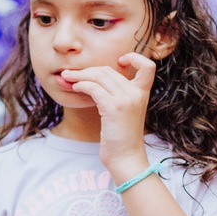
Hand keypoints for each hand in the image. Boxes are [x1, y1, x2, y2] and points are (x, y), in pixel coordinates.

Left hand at [60, 53, 156, 174]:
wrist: (126, 157)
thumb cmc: (121, 136)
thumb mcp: (124, 111)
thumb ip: (117, 94)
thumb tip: (92, 78)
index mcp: (143, 92)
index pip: (148, 66)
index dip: (134, 58)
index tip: (119, 61)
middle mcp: (137, 93)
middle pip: (109, 70)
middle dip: (87, 70)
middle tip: (70, 74)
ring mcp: (127, 99)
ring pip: (99, 76)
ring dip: (80, 76)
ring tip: (68, 79)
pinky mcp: (114, 108)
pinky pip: (94, 88)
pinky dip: (81, 85)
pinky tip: (75, 88)